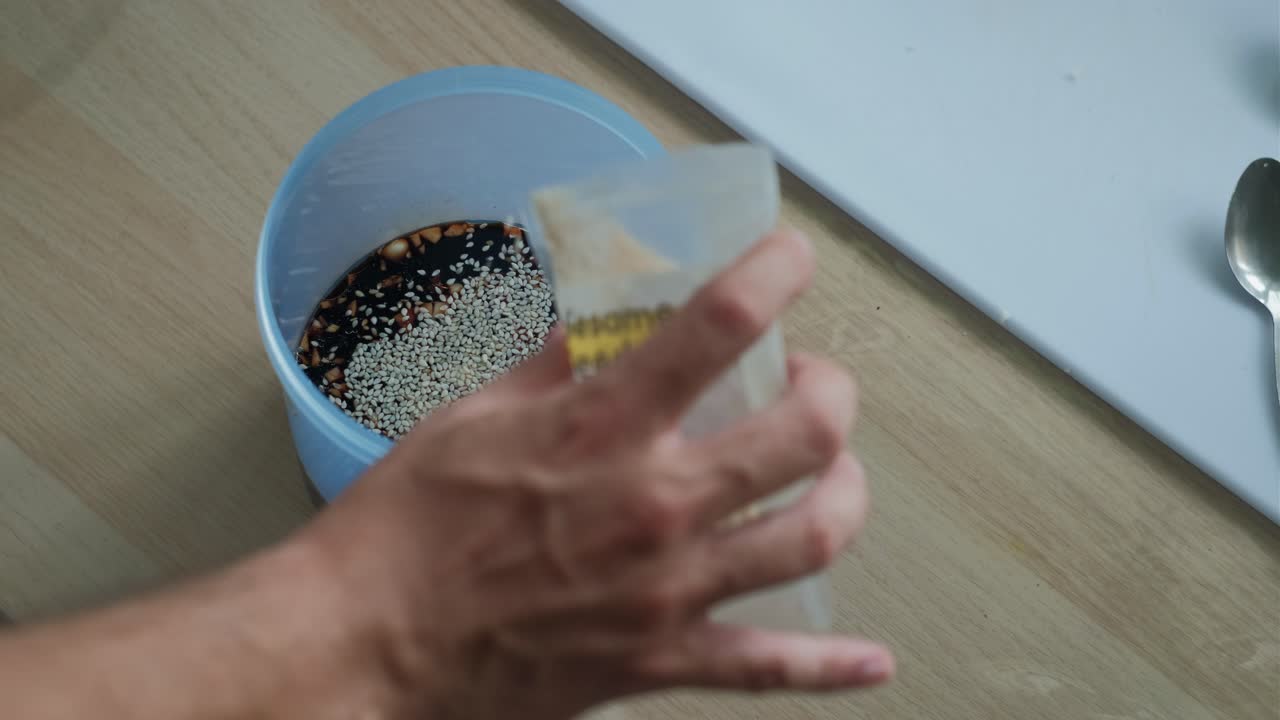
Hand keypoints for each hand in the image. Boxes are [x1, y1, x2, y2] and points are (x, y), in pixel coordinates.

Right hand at [302, 230, 892, 719]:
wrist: (367, 643)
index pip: (719, 324)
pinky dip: (829, 668)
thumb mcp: (474, 414)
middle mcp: (654, 504)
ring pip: (814, 537)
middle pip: (807, 433)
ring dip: (844, 494)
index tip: (792, 258)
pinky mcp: (661, 659)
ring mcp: (668, 588)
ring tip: (831, 475)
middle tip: (811, 383)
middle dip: (831, 392)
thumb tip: (606, 317)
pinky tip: (871, 661)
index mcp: (602, 428)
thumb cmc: (405, 526)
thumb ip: (557, 361)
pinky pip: (767, 667)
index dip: (775, 273)